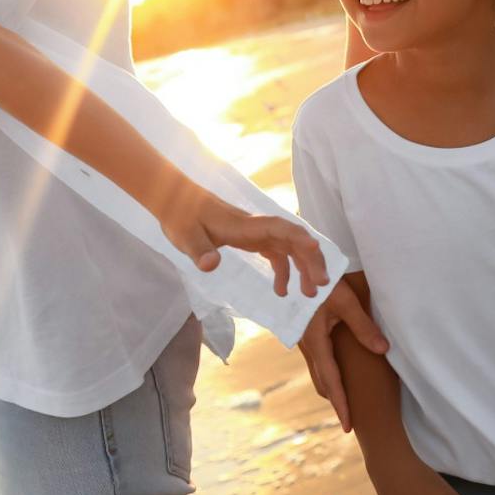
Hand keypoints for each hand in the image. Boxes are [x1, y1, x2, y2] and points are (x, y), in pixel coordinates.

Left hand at [157, 181, 328, 296]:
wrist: (175, 201)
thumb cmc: (180, 216)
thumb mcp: (184, 237)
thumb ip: (198, 251)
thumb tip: (209, 266)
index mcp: (244, 225)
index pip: (278, 228)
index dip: (298, 237)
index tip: (316, 248)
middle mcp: (256, 227)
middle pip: (292, 239)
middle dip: (310, 259)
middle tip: (320, 286)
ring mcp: (255, 233)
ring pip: (288, 247)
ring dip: (303, 267)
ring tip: (310, 293)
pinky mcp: (250, 239)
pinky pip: (276, 253)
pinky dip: (284, 270)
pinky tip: (282, 290)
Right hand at [297, 278, 389, 431]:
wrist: (298, 264)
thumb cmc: (322, 281)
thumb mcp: (345, 302)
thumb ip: (363, 327)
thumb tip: (383, 349)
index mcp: (315, 341)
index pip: (331, 380)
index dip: (341, 404)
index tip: (348, 426)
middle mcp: (307, 344)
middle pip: (321, 381)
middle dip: (335, 400)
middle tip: (348, 420)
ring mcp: (304, 339)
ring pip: (317, 372)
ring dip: (330, 387)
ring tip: (344, 400)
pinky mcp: (305, 332)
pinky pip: (316, 360)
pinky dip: (326, 373)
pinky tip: (334, 372)